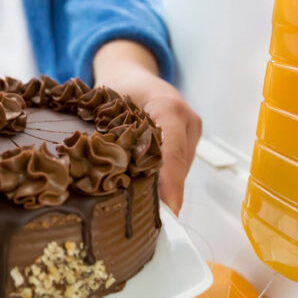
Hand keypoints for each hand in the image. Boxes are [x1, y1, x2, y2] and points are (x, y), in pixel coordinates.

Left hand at [93, 41, 201, 214]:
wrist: (131, 72)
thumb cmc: (115, 88)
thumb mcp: (107, 106)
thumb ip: (111, 135)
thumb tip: (105, 174)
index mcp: (167, 107)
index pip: (171, 151)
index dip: (169, 183)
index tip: (169, 211)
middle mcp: (186, 120)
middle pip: (177, 167)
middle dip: (163, 194)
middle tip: (146, 225)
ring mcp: (191, 131)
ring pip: (179, 170)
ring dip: (162, 190)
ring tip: (143, 217)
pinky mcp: (188, 141)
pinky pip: (177, 167)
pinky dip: (162, 182)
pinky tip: (146, 198)